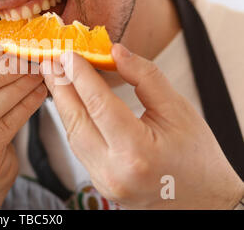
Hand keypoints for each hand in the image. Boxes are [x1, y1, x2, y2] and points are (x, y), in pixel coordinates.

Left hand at [41, 44, 243, 208]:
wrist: (203, 202)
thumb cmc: (197, 157)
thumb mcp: (179, 110)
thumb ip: (145, 77)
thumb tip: (116, 52)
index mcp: (136, 152)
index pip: (98, 104)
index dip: (80, 75)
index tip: (68, 54)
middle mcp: (113, 170)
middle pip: (76, 120)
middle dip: (61, 87)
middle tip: (51, 61)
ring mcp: (103, 180)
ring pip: (72, 134)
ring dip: (63, 103)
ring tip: (57, 77)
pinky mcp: (99, 183)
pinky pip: (79, 147)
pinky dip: (74, 121)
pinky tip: (72, 103)